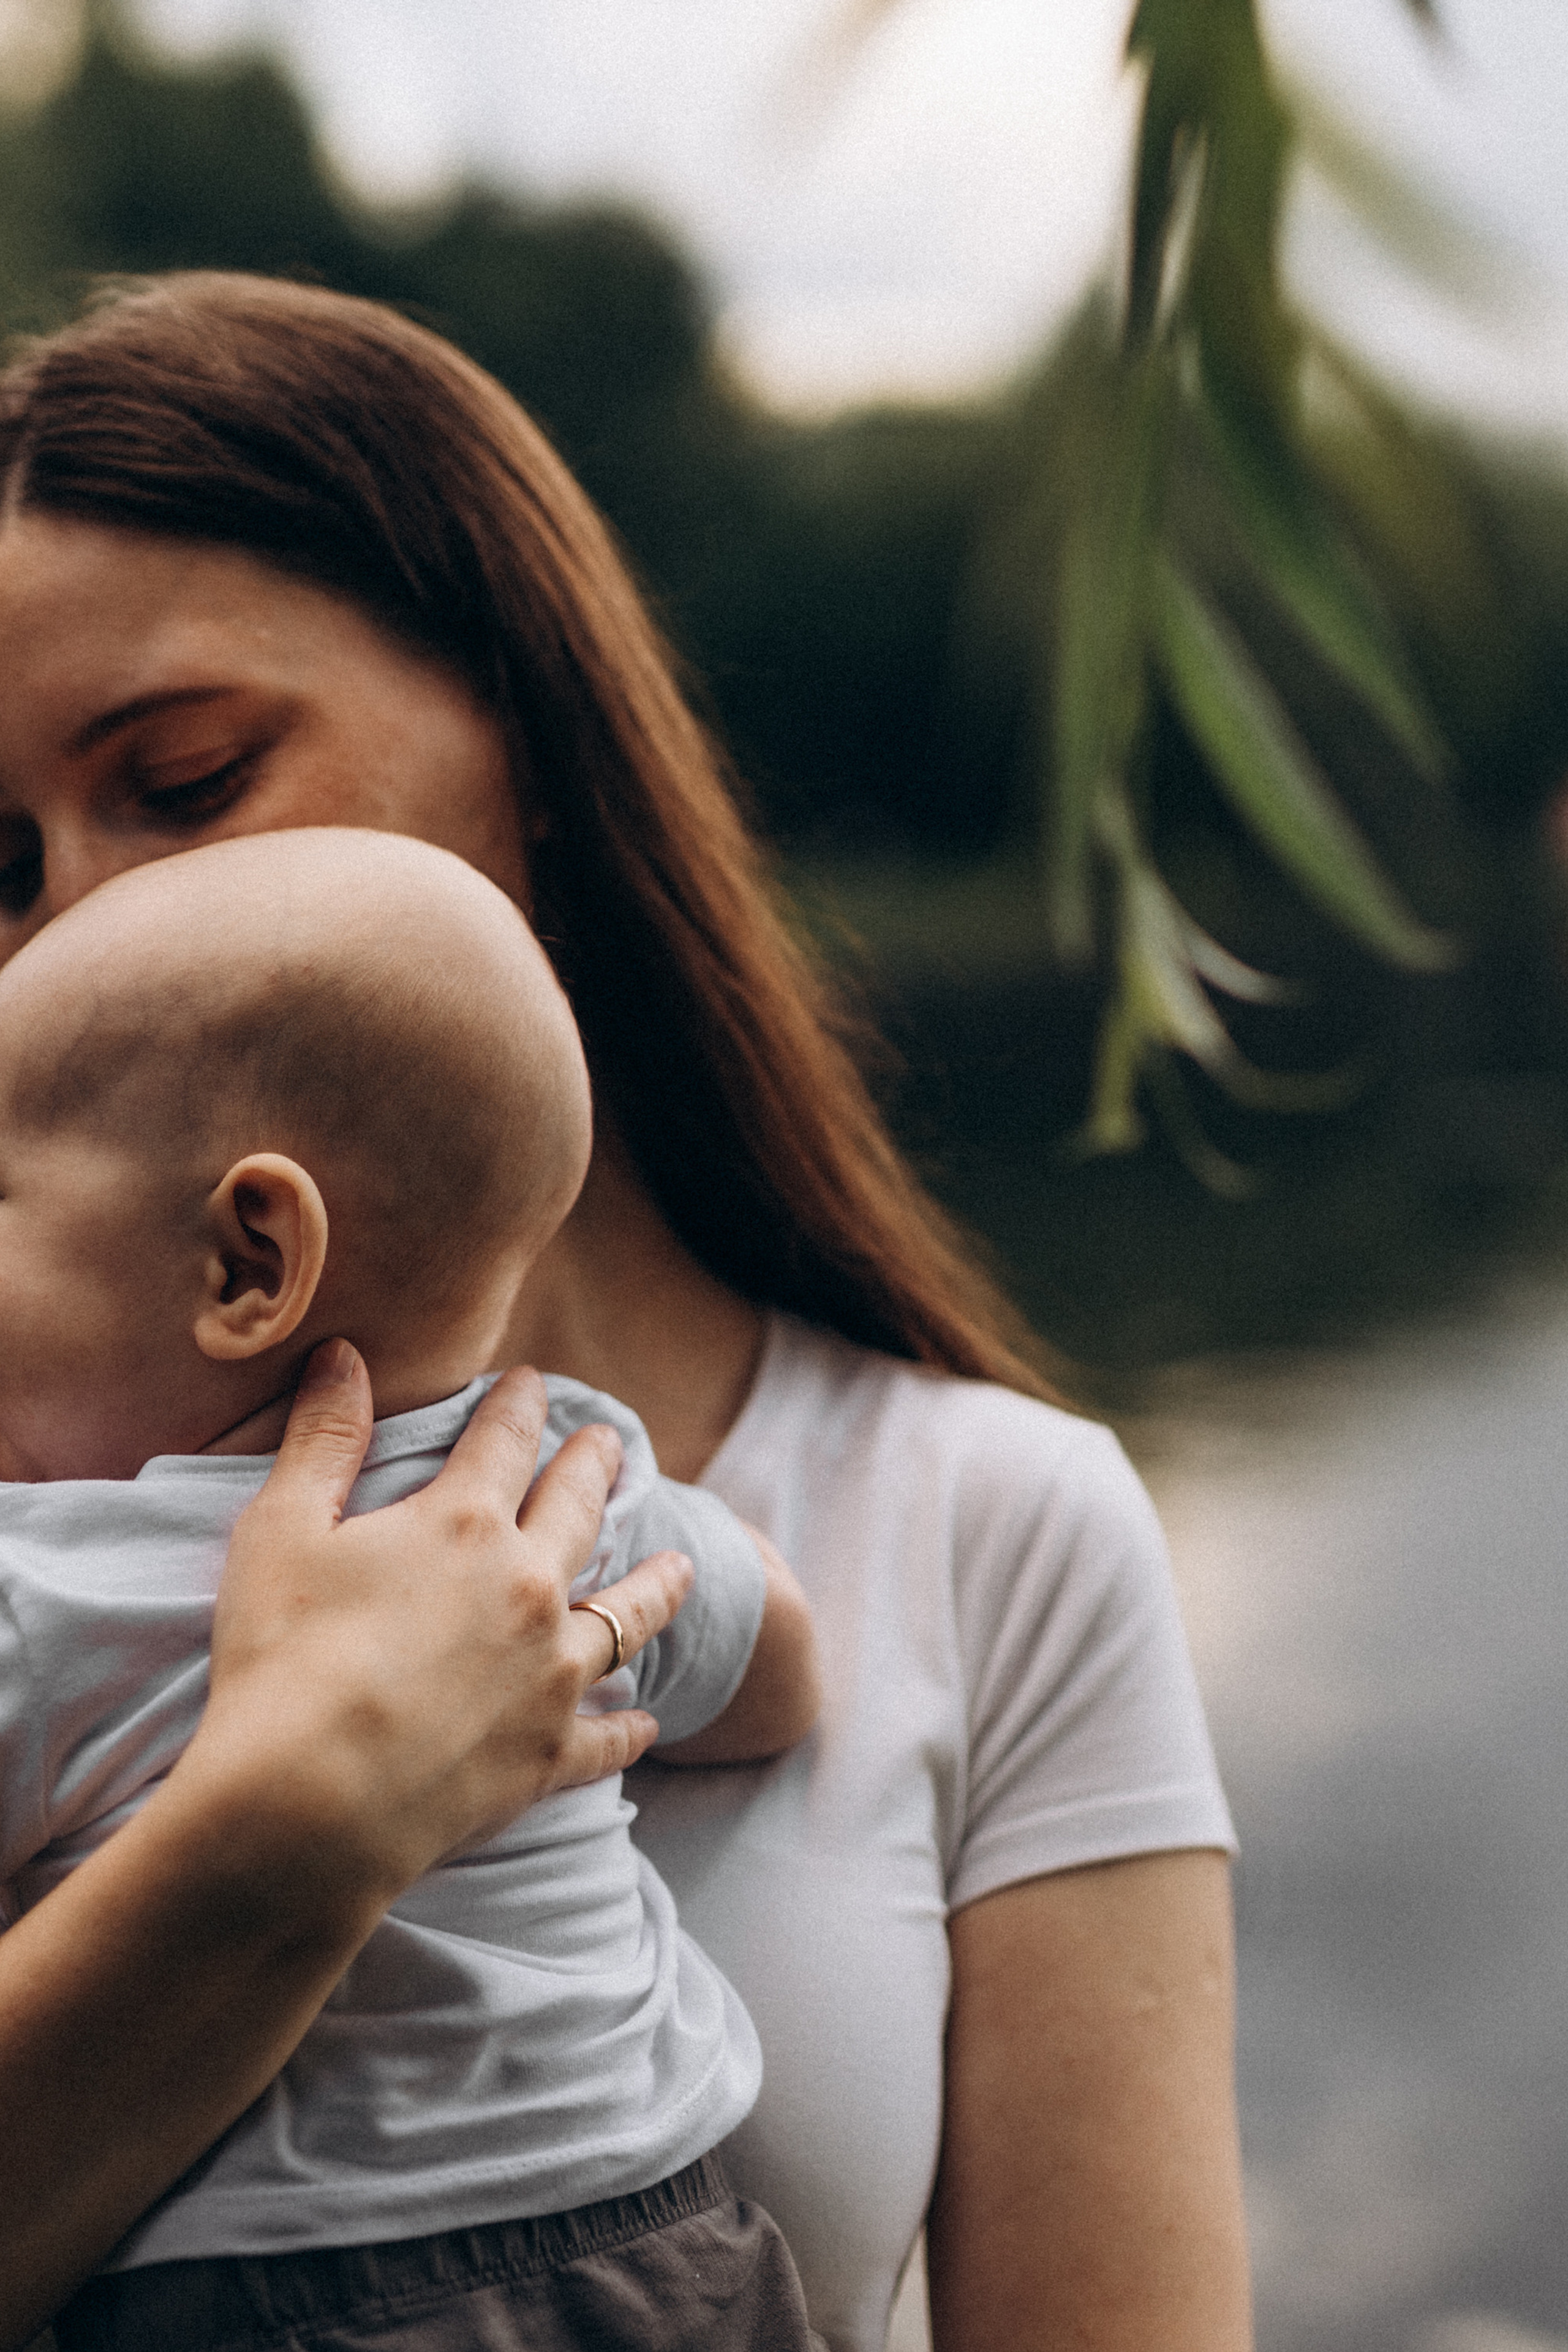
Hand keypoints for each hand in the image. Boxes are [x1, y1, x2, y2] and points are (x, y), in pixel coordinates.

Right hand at [186, 1341, 695, 1899]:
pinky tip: (649, 1724)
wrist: (308, 1806)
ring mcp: (548, 1675)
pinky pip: (608, 1738)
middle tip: (610, 1443)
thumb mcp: (281, 1530)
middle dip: (594, 1467)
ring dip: (656, 1585)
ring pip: (625, 1616)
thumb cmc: (283, 1661)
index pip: (503, 1441)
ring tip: (681, 1564)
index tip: (533, 1381)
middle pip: (578, 1511)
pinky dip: (630, 1730)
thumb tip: (343, 1354)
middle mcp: (527, 1589)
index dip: (518, 1404)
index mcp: (464, 1524)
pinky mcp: (548, 1755)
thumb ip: (322, 1439)